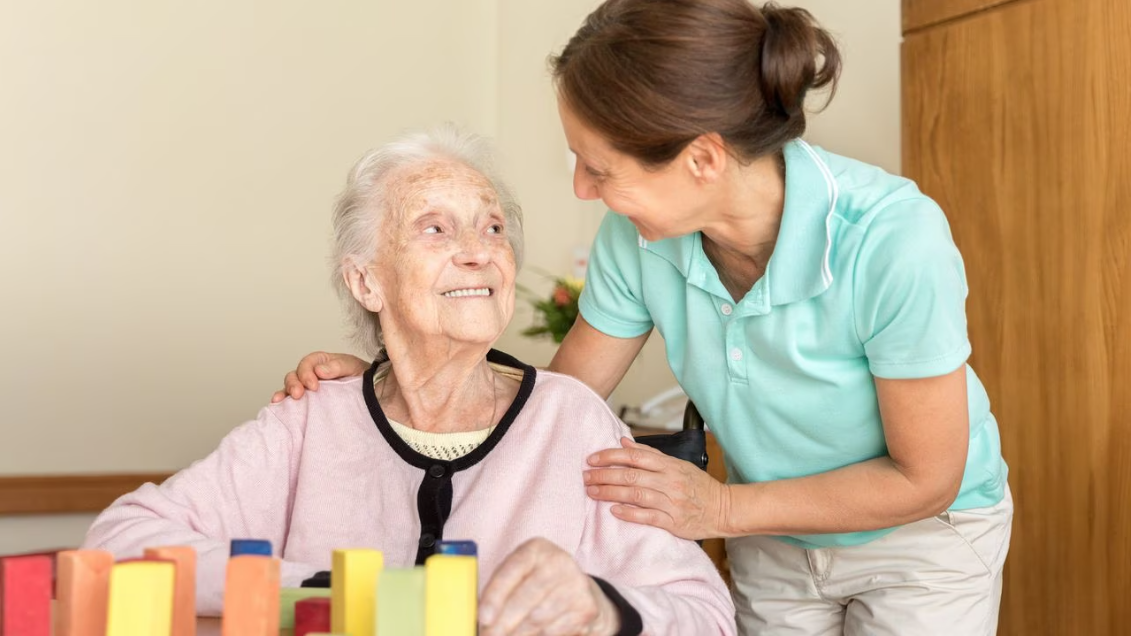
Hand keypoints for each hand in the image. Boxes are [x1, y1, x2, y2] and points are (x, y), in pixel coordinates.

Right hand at [270, 351, 367, 402]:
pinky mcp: (308, 404)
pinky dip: (283, 404)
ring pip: (290, 388)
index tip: (313, 386)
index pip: (308, 363)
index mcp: (322, 362)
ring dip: (285, 393)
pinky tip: (278, 406)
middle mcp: (312, 375)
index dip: (307, 373)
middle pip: (295, 375)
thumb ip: (338, 366)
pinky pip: (292, 402)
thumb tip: (320, 370)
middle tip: (299, 394)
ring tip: (281, 401)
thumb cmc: (363, 378)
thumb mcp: (354, 367)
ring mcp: (308, 390)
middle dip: (294, 384)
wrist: (373, 396)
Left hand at [479, 538, 619, 635]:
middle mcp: (559, 561)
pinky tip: (532, 634)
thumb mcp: (518, 576)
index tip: (483, 617)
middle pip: (526, 597)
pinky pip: (554, 630)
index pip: (512, 569)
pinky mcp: (586, 607)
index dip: (496, 595)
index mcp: (536, 549)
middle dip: (504, 622)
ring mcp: (576, 584)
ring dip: (519, 633)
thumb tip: (481, 618)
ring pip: (539, 618)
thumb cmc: (535, 583)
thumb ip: (499, 590)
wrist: (578, 591)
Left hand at [584, 437, 731, 539]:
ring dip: (610, 493)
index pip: (634, 456)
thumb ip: (650, 454)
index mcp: (669, 465)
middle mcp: (669, 482)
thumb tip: (624, 443)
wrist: (724, 509)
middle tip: (586, 477)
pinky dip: (629, 513)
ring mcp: (672, 502)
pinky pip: (647, 517)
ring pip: (635, 494)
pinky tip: (613, 510)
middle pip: (631, 475)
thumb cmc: (699, 486)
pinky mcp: (673, 522)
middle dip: (604, 475)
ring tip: (592, 492)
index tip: (592, 459)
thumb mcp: (677, 464)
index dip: (610, 456)